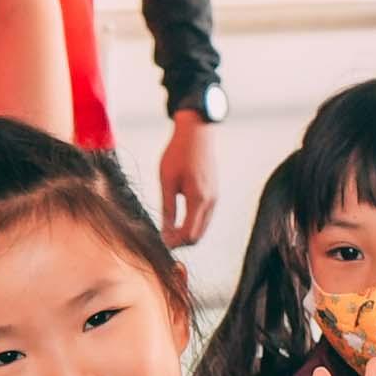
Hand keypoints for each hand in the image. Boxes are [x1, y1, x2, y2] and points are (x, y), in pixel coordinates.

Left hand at [155, 114, 217, 248]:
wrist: (196, 133)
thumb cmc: (178, 154)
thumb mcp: (167, 181)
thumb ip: (167, 208)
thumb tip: (165, 231)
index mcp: (199, 199)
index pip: (190, 235)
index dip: (175, 242)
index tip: (160, 240)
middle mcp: (211, 201)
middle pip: (198, 235)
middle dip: (181, 241)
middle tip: (163, 238)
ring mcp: (215, 197)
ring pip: (202, 227)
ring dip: (187, 232)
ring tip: (168, 229)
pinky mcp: (214, 193)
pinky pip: (205, 217)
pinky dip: (193, 223)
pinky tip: (179, 219)